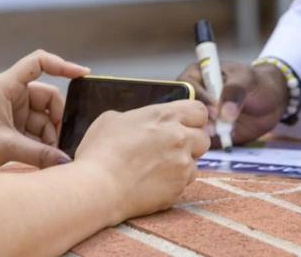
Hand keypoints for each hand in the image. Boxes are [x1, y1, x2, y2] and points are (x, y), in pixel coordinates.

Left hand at [0, 50, 88, 173]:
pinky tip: (45, 156)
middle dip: (57, 119)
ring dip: (50, 135)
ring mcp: (13, 109)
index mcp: (7, 85)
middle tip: (60, 143)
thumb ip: (39, 153)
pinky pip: (36, 128)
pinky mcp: (12, 125)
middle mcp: (12, 93)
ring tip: (50, 155)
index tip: (82, 75)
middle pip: (48, 96)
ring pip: (45, 116)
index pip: (39, 62)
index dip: (62, 65)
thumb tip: (66, 160)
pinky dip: (42, 141)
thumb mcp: (6, 147)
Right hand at [74, 100, 209, 219]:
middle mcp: (180, 138)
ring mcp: (182, 166)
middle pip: (203, 138)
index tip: (183, 125)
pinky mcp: (178, 189)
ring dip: (182, 165)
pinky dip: (172, 184)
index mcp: (165, 116)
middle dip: (191, 143)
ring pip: (195, 164)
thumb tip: (140, 122)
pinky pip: (183, 184)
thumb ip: (137, 117)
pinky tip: (151, 183)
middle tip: (170, 149)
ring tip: (157, 169)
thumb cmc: (100, 152)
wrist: (97, 188)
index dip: (192, 118)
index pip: (199, 111)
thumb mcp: (112, 119)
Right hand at [177, 60, 289, 146]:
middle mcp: (192, 96)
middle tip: (214, 129)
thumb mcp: (247, 80)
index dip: (199, 99)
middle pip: (182, 109)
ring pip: (188, 127)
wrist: (271, 102)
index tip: (215, 112)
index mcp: (196, 75)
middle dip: (196, 120)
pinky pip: (199, 141)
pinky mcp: (204, 133)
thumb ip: (235, 92)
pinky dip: (206, 145)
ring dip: (201, 134)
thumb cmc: (256, 83)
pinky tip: (220, 143)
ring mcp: (197, 116)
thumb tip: (225, 114)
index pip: (187, 86)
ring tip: (220, 136)